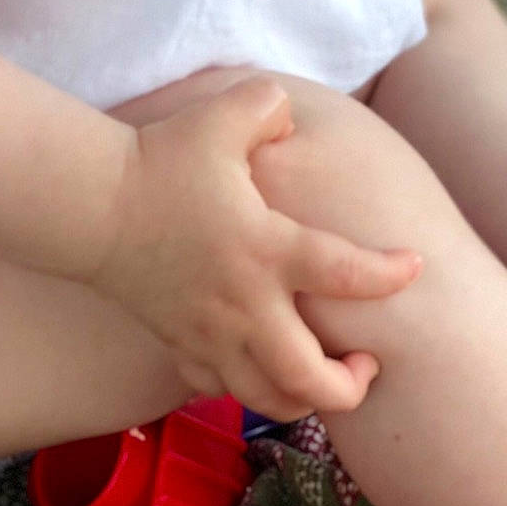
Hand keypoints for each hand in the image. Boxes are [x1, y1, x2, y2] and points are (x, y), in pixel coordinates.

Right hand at [88, 75, 420, 421]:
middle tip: (367, 363)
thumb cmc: (161, 158)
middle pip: (309, 380)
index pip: (345, 273)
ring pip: (267, 400)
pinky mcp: (179, 342)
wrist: (93, 204)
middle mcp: (244, 305)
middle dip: (351, 386)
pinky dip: (246, 386)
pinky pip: (220, 388)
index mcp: (266, 249)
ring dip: (304, 400)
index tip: (412, 267)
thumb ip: (267, 105)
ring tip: (323, 377)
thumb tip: (288, 113)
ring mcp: (210, 333)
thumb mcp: (221, 116)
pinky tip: (257, 363)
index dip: (389, 275)